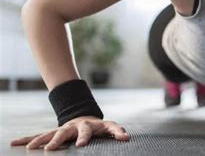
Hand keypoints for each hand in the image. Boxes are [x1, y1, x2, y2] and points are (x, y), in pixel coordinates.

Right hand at [10, 116, 129, 150]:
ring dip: (40, 141)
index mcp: (88, 126)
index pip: (87, 130)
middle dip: (57, 140)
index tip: (81, 145)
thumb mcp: (110, 127)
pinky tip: (15, 143)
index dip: (85, 137)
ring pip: (49, 134)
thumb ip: (117, 132)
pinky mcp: (53, 133)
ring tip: (31, 148)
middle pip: (64, 132)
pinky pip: (39, 136)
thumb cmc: (99, 127)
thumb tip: (126, 138)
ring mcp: (62, 130)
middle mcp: (73, 127)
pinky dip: (27, 140)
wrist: (84, 118)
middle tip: (50, 149)